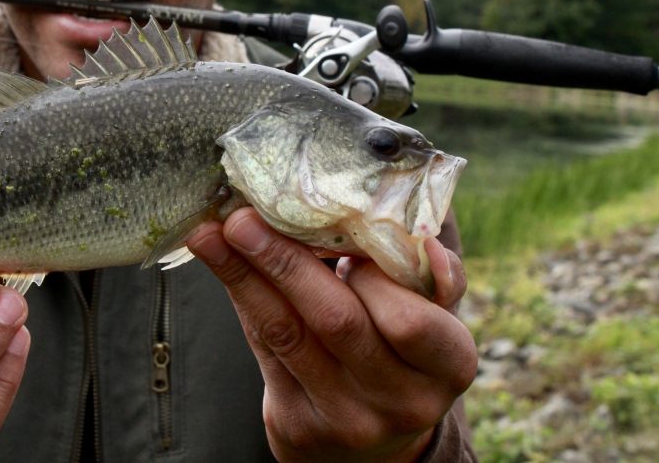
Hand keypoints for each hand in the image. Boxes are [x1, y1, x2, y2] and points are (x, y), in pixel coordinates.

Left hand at [187, 207, 475, 462]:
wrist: (373, 441)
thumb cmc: (403, 352)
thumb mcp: (434, 319)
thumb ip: (430, 278)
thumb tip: (428, 247)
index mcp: (448, 367)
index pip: (409, 320)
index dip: (371, 278)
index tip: (339, 237)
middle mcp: (401, 401)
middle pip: (337, 322)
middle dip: (285, 263)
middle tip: (243, 218)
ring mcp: (347, 419)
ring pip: (287, 333)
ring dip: (243, 275)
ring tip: (210, 234)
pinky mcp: (298, 425)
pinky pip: (263, 347)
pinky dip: (240, 297)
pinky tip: (219, 262)